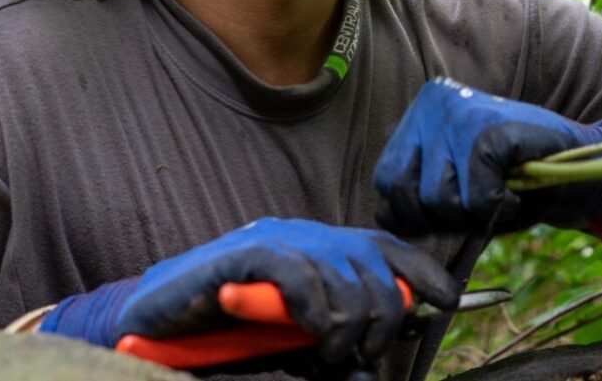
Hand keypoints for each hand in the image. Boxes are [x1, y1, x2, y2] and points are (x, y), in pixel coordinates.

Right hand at [37, 218, 458, 366]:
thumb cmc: (225, 333)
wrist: (154, 323)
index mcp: (320, 248)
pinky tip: (303, 330)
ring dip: (344, 325)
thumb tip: (369, 366)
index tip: (448, 299)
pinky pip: (298, 274)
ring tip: (325, 354)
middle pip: (373, 267)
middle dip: (379, 317)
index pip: (386, 248)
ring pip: (343, 274)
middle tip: (356, 354)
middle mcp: (303, 235)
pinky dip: (310, 308)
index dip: (422, 271)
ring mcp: (273, 241)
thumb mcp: (291, 340)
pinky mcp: (243, 256)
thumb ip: (330, 342)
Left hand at [374, 78, 601, 234]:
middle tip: (482, 201)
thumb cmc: (514, 184)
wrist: (580, 166)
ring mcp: (460, 113)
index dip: (417, 214)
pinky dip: (501, 206)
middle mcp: (433, 104)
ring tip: (501, 191)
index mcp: (419, 114)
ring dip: (475, 212)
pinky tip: (518, 189)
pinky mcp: (490, 130)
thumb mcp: (455, 187)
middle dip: (444, 216)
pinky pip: (477, 196)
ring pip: (438, 198)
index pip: (386, 183)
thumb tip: (390, 230)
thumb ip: (419, 199)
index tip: (455, 208)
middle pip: (405, 193)